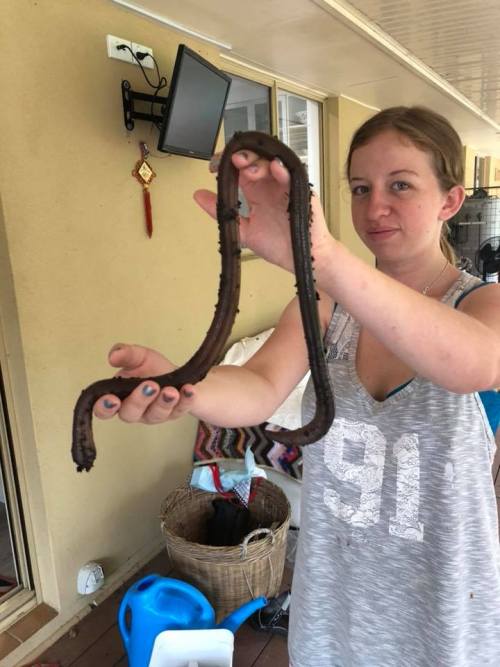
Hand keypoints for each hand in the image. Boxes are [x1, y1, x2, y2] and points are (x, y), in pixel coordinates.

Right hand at [93, 344, 196, 423]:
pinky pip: (180, 410)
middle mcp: (136, 411)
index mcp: (120, 398)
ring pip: (156, 415)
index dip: (104, 408)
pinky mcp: (176, 413)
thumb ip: (125, 354)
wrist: (180, 375)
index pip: (104, 410)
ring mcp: (156, 414)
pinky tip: (188, 390)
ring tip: (171, 390)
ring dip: (163, 402)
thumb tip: (112, 356)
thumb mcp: (139, 356)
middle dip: (139, 400)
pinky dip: (186, 400)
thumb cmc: (153, 368)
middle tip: (150, 386)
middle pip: (131, 413)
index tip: (111, 399)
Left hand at [194, 150, 331, 271]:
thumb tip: (198, 196)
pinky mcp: (301, 191)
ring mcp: (285, 187)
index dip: (227, 164)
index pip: (240, 169)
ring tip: (247, 169)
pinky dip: (283, 171)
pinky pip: (292, 176)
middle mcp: (270, 186)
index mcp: (256, 192)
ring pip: (272, 163)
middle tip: (232, 161)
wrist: (302, 259)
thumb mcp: (243, 229)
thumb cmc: (279, 245)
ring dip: (259, 163)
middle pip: (256, 161)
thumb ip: (221, 212)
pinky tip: (274, 168)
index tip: (214, 166)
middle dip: (243, 157)